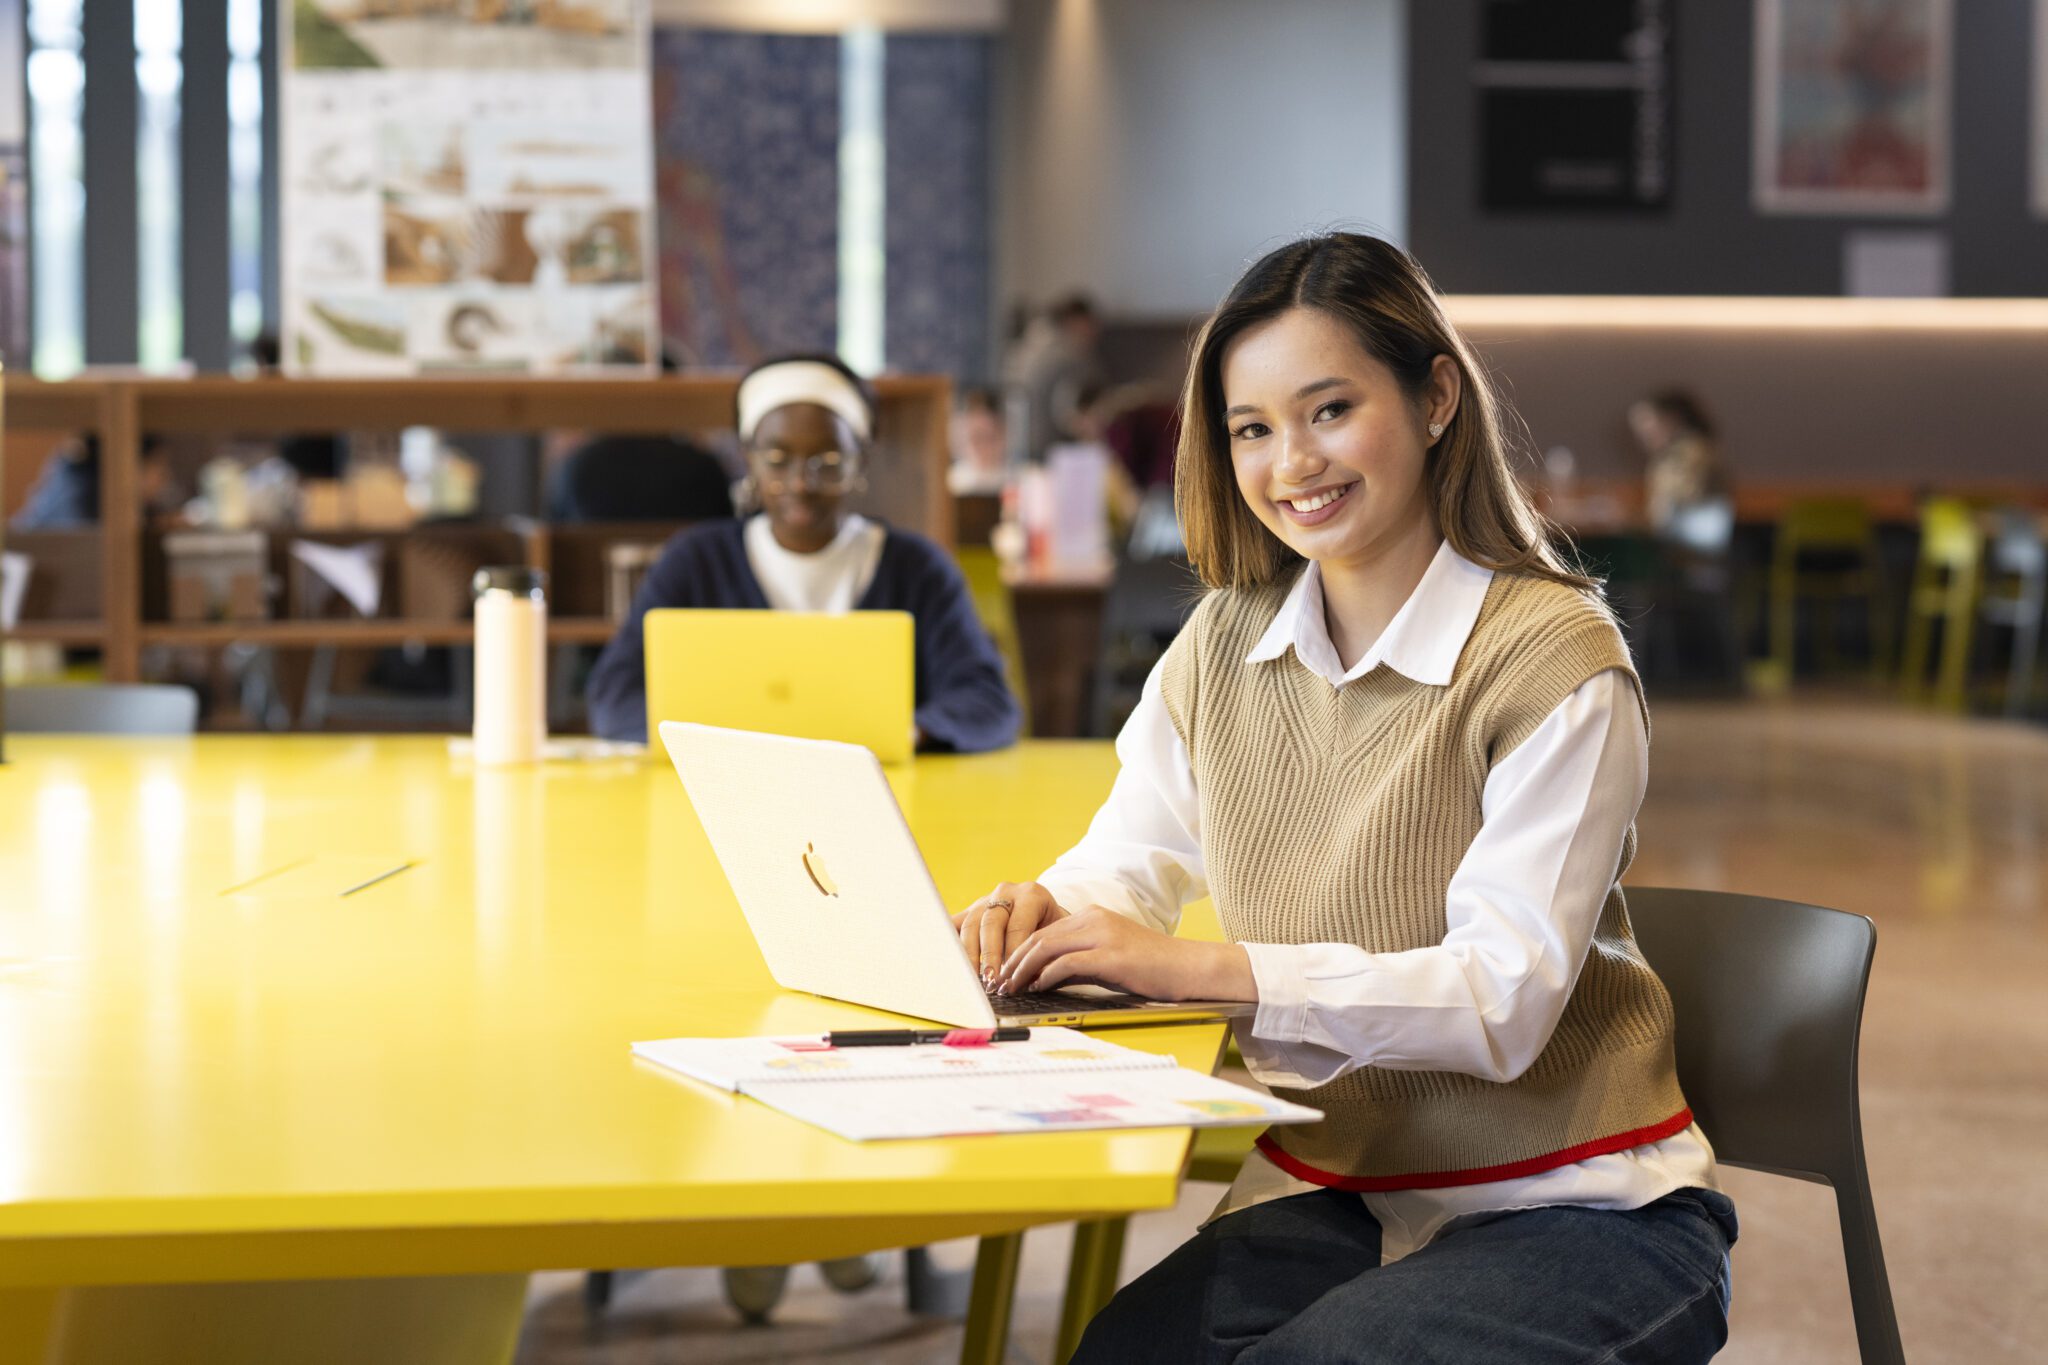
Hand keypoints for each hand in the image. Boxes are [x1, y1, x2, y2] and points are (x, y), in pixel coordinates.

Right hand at [951, 882, 1070, 985]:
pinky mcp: (968, 911)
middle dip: (989, 955)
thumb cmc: (1052, 928)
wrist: (1042, 912)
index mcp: (1031, 895)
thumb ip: (1046, 952)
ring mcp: (984, 900)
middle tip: (991, 980)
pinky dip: (949, 943)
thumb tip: (1032, 980)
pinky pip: (954, 925)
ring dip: (969, 955)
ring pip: (970, 926)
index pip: (1018, 925)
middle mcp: (1005, 893)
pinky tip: (950, 962)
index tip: (1011, 976)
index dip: (1013, 952)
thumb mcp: (1057, 935)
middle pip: (991, 923)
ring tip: (973, 979)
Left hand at [993, 907, 1256, 1003]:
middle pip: (1039, 937)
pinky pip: (1067, 964)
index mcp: (1092, 916)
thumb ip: (1079, 961)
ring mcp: (1102, 935)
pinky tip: (1037, 988)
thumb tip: (1045, 977)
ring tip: (1011, 988)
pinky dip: (1046, 976)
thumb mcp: (1110, 957)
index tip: (1005, 971)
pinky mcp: (1111, 956)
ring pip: (1047, 947)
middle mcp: (1094, 919)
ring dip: (1023, 969)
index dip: (1019, 952)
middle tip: (998, 982)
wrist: (1190, 967)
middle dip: (1013, 961)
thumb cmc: (1152, 968)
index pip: (1044, 931)